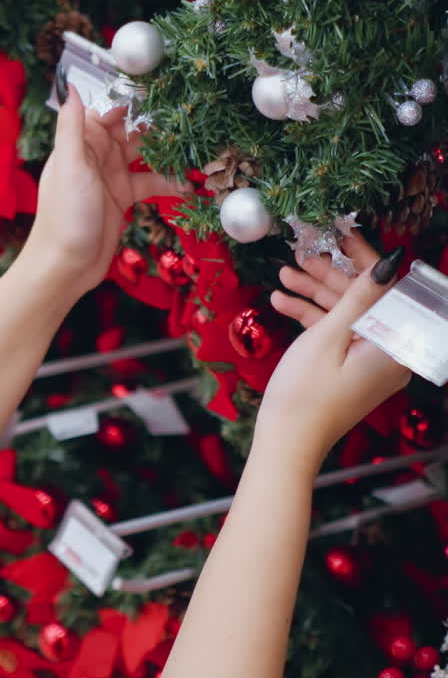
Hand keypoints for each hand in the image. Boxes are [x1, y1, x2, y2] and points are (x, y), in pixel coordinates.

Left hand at [23, 84, 190, 298]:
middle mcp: (97, 155)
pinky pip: (150, 182)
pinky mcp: (123, 198)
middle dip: (158, 125)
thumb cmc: (65, 215)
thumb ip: (72, 125)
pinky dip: (168, 182)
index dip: (134, 99)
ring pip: (145, 155)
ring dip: (167, 153)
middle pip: (132, 130)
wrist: (66, 265)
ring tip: (194, 149)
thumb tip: (69, 83)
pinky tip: (187, 185)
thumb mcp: (71, 165)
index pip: (110, 110)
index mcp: (81, 142)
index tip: (163, 89)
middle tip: (189, 118)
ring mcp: (111, 176)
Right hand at [256, 233, 409, 470]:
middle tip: (304, 254)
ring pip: (346, 314)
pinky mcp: (350, 368)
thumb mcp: (330, 336)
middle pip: (365, 300)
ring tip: (285, 274)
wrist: (287, 441)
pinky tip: (281, 302)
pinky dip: (312, 317)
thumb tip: (388, 261)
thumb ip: (359, 296)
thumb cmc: (307, 394)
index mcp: (394, 346)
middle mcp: (388, 353)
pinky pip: (336, 333)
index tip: (341, 236)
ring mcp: (368, 361)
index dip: (364, 259)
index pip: (388, 289)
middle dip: (331, 275)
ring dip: (315, 293)